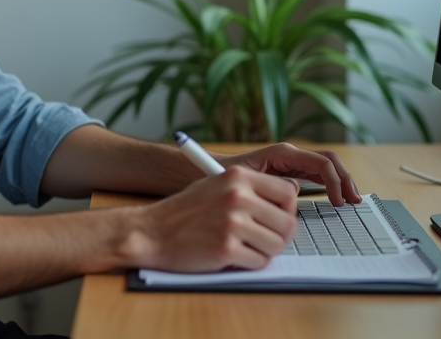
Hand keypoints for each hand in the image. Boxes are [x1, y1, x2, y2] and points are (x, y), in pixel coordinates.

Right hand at [123, 166, 297, 272]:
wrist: (151, 232)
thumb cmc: (184, 211)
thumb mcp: (215, 185)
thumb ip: (248, 190)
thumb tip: (284, 203)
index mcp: (238, 176)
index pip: (288, 192)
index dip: (287, 209)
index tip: (277, 218)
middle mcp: (238, 196)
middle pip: (288, 223)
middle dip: (279, 236)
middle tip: (262, 239)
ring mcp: (232, 223)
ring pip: (276, 245)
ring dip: (264, 251)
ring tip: (245, 247)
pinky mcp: (225, 249)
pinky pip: (259, 262)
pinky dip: (250, 264)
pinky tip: (232, 257)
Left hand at [220, 143, 360, 206]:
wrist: (213, 171)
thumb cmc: (226, 175)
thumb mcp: (249, 180)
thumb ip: (272, 183)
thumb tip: (295, 190)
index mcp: (283, 153)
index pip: (320, 163)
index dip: (334, 181)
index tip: (338, 201)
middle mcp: (291, 154)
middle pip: (329, 161)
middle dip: (344, 179)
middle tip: (354, 200)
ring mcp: (293, 162)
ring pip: (326, 167)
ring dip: (341, 181)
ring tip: (352, 199)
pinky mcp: (291, 171)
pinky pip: (318, 174)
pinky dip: (331, 184)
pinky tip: (337, 198)